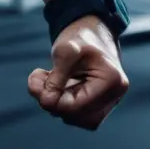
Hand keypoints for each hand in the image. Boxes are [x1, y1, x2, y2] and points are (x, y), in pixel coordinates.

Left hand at [28, 14, 128, 130]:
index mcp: (112, 80)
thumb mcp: (65, 50)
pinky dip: (61, 102)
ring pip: (77, 118)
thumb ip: (56, 77)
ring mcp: (108, 101)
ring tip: (43, 78)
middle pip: (79, 116)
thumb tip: (46, 102)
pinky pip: (77, 113)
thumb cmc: (80, 37)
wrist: (90, 30)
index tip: (35, 85)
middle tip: (36, 81)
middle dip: (54, 102)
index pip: (79, 106)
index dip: (54, 101)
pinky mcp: (97, 102)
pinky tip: (52, 83)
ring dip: (56, 103)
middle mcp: (114, 95)